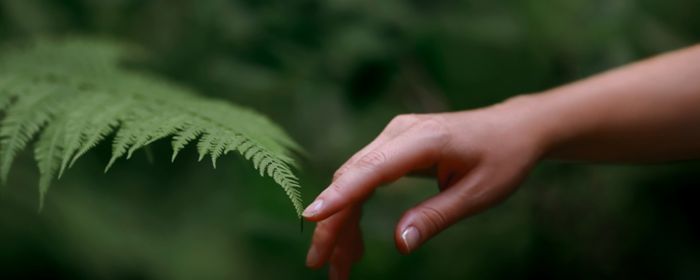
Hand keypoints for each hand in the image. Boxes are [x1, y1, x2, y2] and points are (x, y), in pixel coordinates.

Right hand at [303, 101, 547, 278]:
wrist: (513, 128)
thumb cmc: (502, 158)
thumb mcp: (477, 194)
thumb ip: (436, 216)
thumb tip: (399, 244)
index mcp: (424, 140)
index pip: (371, 168)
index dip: (339, 195)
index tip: (311, 218)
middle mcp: (400, 132)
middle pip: (352, 177)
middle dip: (332, 223)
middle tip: (320, 266)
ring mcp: (394, 137)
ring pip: (352, 180)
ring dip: (341, 222)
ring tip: (340, 266)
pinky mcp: (394, 147)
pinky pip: (364, 179)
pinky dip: (355, 210)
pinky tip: (354, 241)